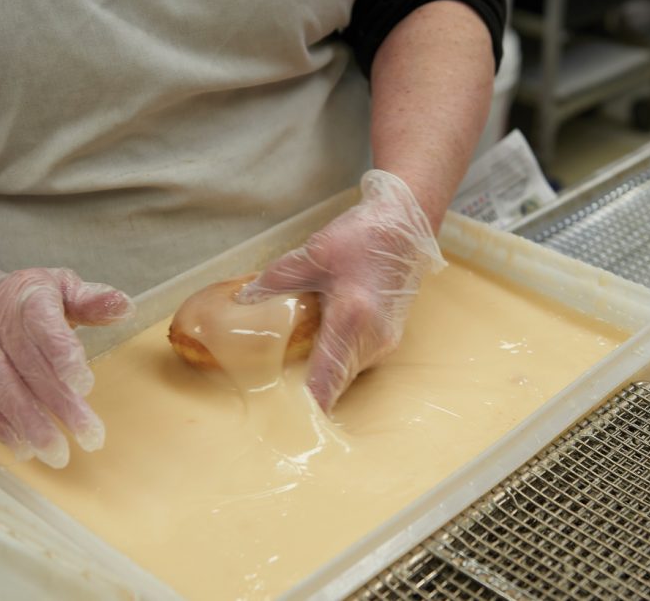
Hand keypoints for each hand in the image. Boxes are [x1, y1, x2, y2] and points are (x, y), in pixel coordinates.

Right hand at [0, 267, 133, 467]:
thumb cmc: (25, 300)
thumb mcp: (61, 288)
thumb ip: (93, 300)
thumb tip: (125, 307)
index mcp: (28, 300)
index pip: (44, 328)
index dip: (63, 356)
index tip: (85, 385)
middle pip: (31, 371)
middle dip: (62, 407)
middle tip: (90, 436)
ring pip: (5, 395)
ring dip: (33, 428)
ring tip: (59, 454)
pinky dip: (3, 431)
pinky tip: (26, 449)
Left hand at [237, 170, 445, 409]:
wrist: (406, 226)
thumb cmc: (364, 236)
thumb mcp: (314, 254)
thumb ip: (276, 281)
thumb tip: (243, 302)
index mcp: (353, 318)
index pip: (326, 379)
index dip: (305, 406)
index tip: (284, 423)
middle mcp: (373, 338)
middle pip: (334, 381)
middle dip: (306, 391)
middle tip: (272, 393)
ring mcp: (385, 341)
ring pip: (345, 373)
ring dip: (321, 373)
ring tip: (289, 369)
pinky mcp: (388, 338)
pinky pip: (355, 361)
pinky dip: (335, 359)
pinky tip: (318, 345)